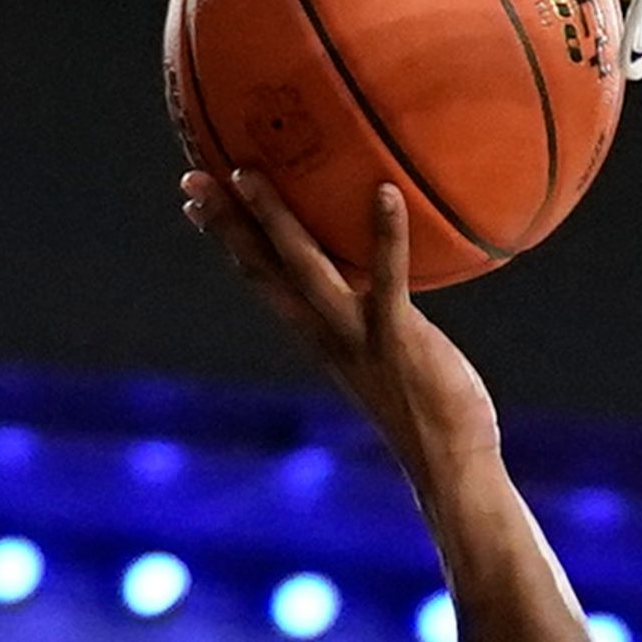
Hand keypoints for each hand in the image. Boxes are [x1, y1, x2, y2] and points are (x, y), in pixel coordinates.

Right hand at [181, 166, 500, 508]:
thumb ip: (375, 318)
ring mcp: (358, 335)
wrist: (449, 468)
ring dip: (274, 221)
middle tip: (192, 178)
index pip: (262, 279)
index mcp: (320, 337)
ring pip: (304, 269)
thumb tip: (381, 281)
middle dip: (225, 224)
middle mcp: (327, 335)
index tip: (199, 201)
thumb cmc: (430, 412)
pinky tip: (386, 191)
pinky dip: (386, 235)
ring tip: (249, 174)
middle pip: (264, 269)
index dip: (228, 238)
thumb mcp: (387, 358)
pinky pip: (389, 278)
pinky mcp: (399, 336)